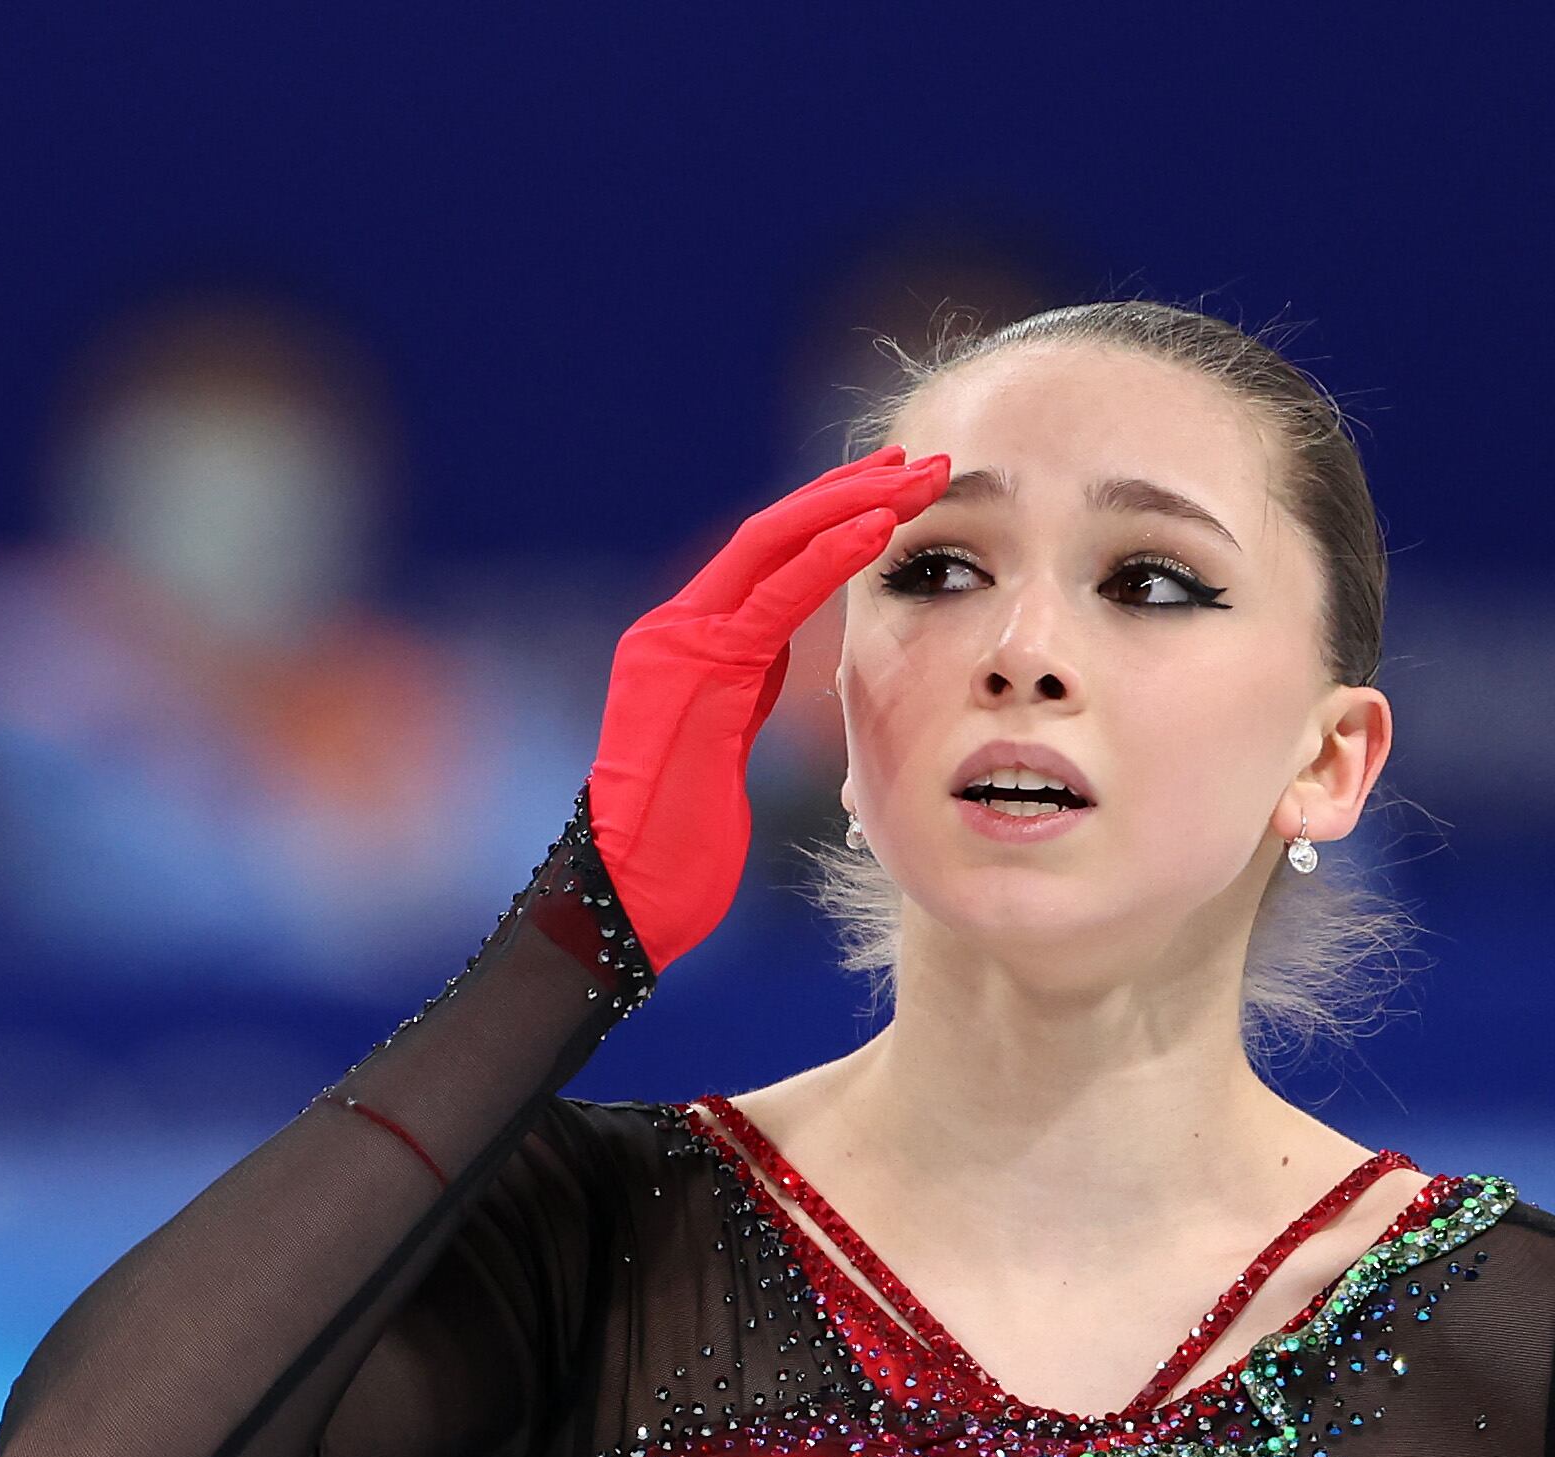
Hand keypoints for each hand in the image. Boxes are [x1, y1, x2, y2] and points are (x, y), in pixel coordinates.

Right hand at [584, 448, 949, 965]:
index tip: (897, 490)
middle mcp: (671, 630)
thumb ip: (742, 687)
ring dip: (856, 506)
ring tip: (923, 481)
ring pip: (774, 544)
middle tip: (930, 464)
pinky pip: (776, 598)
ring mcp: (678, 645)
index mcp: (679, 645)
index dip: (831, 514)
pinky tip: (883, 531)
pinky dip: (832, 556)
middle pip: (771, 531)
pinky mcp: (698, 673)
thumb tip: (776, 655)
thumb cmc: (675, 846)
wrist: (624, 896)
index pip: (762, 557)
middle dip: (854, 489)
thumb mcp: (722, 745)